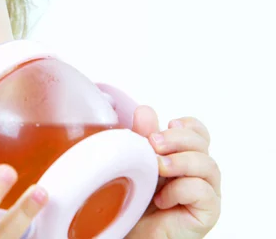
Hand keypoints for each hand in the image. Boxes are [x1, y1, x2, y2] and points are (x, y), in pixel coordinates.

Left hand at [127, 106, 220, 238]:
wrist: (129, 232)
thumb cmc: (134, 200)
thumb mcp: (136, 163)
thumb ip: (142, 138)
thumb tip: (145, 110)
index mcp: (183, 157)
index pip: (198, 132)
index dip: (187, 125)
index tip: (167, 124)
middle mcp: (198, 173)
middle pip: (202, 144)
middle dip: (177, 138)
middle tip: (153, 143)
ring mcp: (206, 193)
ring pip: (207, 165)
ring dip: (180, 161)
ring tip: (157, 167)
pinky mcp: (207, 213)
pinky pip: (203, 192)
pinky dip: (181, 189)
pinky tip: (161, 198)